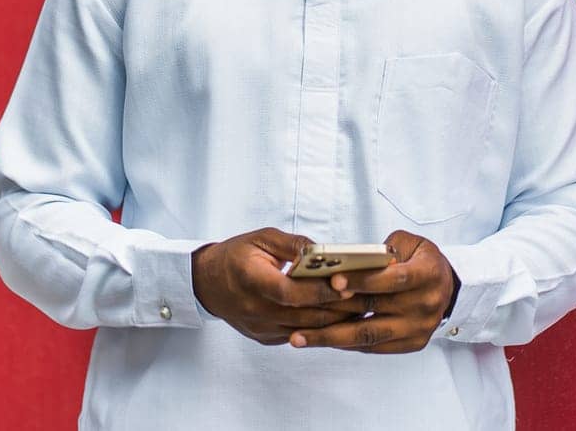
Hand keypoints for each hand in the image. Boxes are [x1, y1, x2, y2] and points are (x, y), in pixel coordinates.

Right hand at [190, 227, 367, 345]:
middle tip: (369, 299)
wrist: (206, 283)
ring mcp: (260, 328)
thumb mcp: (261, 238)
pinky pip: (298, 335)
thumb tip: (323, 252)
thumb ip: (293, 245)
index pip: (292, 292)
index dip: (321, 291)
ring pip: (305, 330)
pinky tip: (340, 319)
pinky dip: (319, 328)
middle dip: (339, 308)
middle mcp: (256, 310)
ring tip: (362, 310)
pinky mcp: (265, 337)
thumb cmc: (236, 256)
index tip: (348, 285)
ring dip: (335, 321)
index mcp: (253, 281)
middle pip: (305, 315)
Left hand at [286, 229, 456, 353]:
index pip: (392, 279)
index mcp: (427, 275)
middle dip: (335, 310)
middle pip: (374, 310)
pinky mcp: (411, 344)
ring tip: (298, 338)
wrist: (448, 288)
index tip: (333, 280)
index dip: (363, 280)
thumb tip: (349, 261)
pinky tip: (320, 340)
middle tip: (300, 312)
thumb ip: (383, 250)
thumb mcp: (410, 242)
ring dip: (330, 337)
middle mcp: (424, 305)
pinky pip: (373, 347)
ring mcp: (418, 329)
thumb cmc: (421, 259)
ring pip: (368, 335)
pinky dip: (345, 344)